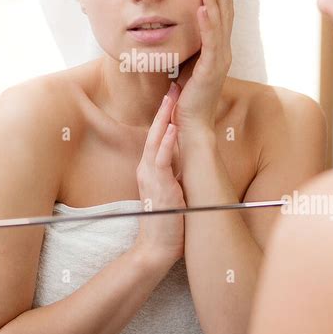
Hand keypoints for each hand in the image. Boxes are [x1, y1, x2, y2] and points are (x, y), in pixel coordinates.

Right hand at [134, 85, 185, 264]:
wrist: (156, 248)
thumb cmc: (167, 221)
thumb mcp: (171, 189)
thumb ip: (173, 172)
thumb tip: (185, 157)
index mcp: (150, 168)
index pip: (157, 135)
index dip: (165, 114)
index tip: (174, 95)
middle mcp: (147, 168)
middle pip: (155, 131)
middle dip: (164, 108)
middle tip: (173, 85)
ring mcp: (150, 177)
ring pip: (155, 140)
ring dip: (165, 118)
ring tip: (172, 97)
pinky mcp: (158, 187)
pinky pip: (160, 160)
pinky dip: (166, 142)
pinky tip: (173, 128)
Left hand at [170, 0, 233, 133]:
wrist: (191, 124)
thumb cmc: (187, 97)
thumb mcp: (187, 65)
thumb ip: (189, 48)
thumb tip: (178, 30)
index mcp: (218, 51)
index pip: (221, 17)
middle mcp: (223, 53)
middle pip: (225, 15)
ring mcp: (219, 61)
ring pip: (219, 24)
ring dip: (214, 0)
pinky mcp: (211, 70)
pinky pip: (210, 42)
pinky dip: (206, 24)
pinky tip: (201, 7)